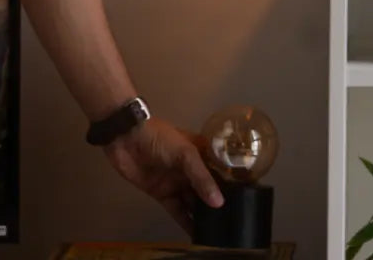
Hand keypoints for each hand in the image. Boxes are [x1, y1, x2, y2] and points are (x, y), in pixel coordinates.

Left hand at [103, 117, 223, 231]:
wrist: (126, 139)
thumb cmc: (161, 139)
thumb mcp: (186, 154)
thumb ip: (202, 179)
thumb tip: (219, 203)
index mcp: (203, 154)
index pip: (221, 172)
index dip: (232, 185)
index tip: (246, 200)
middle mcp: (192, 169)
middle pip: (207, 189)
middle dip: (217, 203)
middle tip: (233, 219)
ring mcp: (177, 182)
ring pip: (193, 202)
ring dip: (202, 214)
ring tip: (218, 229)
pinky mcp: (162, 194)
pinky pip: (176, 210)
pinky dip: (184, 221)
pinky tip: (195, 233)